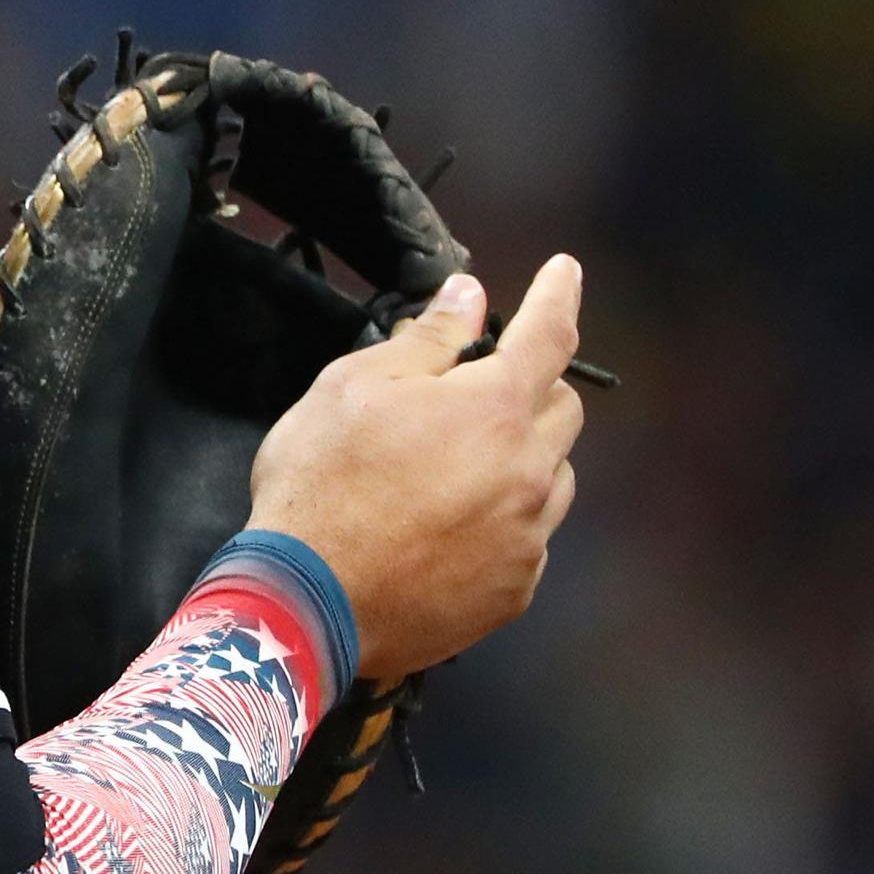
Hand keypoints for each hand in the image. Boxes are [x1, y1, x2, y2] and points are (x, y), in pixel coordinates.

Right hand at [242, 257, 585, 687]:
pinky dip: (505, 519)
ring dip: (522, 458)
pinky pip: (530, 537)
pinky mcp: (513, 591)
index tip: (566, 270)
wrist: (306, 602)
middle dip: (531, 388)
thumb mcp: (354, 386)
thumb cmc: (321, 483)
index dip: (559, 295)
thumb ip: (426, 339)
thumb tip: (469, 297)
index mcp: (494, 411)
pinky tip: (448, 527)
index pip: (549, 336)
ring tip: (454, 470)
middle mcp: (528, 473)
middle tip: (472, 392)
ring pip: (553, 478)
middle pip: (564, 410)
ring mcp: (526, 539)